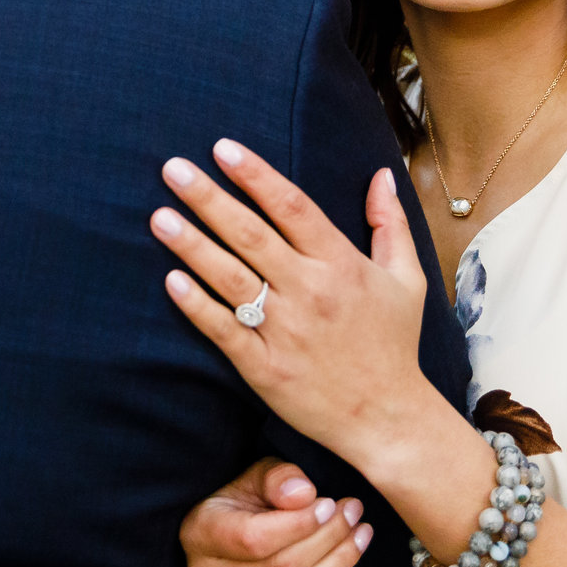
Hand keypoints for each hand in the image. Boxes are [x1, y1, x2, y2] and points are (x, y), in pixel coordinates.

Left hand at [152, 140, 437, 475]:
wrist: (386, 418)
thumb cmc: (393, 345)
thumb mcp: (406, 280)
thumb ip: (391, 225)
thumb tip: (381, 176)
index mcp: (341, 264)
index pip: (292, 207)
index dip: (256, 175)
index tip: (222, 149)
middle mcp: (310, 291)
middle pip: (251, 235)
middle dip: (209, 199)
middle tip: (173, 168)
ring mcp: (285, 330)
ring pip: (231, 279)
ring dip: (193, 246)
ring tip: (159, 218)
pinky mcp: (264, 367)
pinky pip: (224, 330)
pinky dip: (198, 306)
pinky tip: (171, 280)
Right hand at [181, 458, 372, 566]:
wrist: (234, 537)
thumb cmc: (246, 501)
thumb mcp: (256, 476)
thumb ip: (278, 478)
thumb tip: (304, 495)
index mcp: (199, 533)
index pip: (254, 539)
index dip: (300, 524)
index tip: (331, 505)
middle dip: (329, 539)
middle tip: (354, 513)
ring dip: (339, 565)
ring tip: (360, 535)